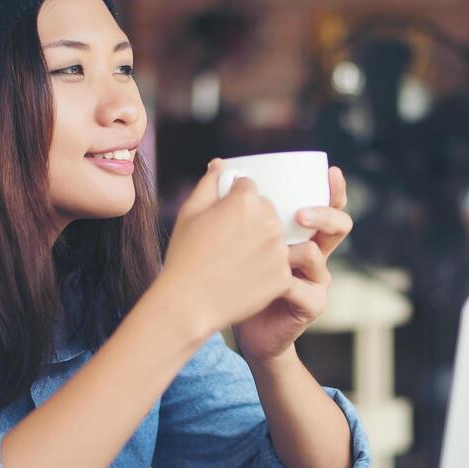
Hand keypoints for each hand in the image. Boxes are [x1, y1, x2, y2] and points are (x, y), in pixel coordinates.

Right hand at [151, 159, 292, 342]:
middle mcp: (268, 221)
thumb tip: (220, 164)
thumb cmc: (184, 256)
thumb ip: (209, 183)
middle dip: (252, 221)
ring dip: (263, 244)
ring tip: (238, 261)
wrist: (188, 303)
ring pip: (277, 238)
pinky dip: (267, 270)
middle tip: (229, 243)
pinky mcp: (283, 276)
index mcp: (245, 200)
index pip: (249, 188)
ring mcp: (278, 250)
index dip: (233, 202)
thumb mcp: (190, 213)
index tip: (222, 220)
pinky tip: (246, 278)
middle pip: (268, 210)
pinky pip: (281, 264)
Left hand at [233, 166, 352, 366]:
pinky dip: (286, 285)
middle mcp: (314, 252)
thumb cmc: (232, 276)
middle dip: (325, 214)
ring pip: (318, 255)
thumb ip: (228, 202)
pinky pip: (306, 288)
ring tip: (273, 256)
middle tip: (300, 214)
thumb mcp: (229, 235)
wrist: (233, 323)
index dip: (334, 188)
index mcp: (300, 233)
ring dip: (294, 252)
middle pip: (339, 225)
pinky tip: (271, 287)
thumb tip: (217, 163)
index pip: (325, 204)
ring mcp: (316, 279)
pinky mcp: (312, 304)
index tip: (330, 171)